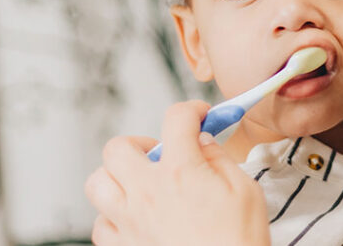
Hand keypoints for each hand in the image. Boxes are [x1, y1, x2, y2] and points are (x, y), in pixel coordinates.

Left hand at [85, 100, 270, 245]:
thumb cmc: (238, 242)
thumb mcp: (245, 191)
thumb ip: (220, 159)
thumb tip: (203, 142)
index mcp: (181, 172)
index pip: (176, 119)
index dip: (190, 110)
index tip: (197, 116)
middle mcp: (147, 193)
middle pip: (118, 148)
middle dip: (140, 143)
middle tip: (160, 153)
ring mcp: (128, 222)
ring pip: (97, 184)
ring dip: (116, 178)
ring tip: (139, 184)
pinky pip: (100, 224)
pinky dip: (113, 217)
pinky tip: (134, 218)